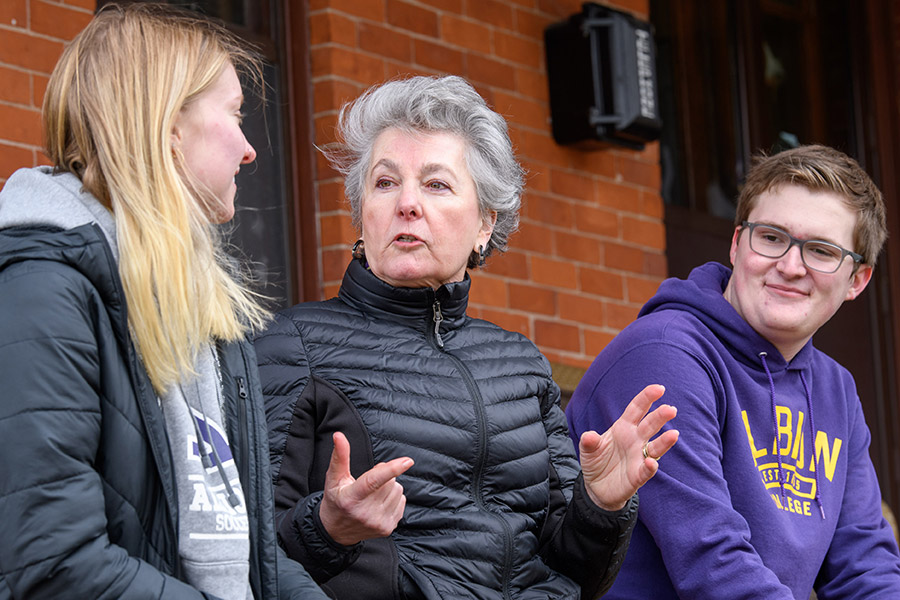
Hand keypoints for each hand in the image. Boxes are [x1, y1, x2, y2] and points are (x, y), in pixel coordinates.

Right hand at [318, 431, 413, 545]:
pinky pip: (402, 501)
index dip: (391, 470)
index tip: (408, 461)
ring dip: (389, 488)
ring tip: (373, 494)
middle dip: (383, 477)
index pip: (373, 481)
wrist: (336, 532)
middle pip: (389, 482)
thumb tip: (339, 435)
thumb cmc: (335, 500)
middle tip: (369, 483)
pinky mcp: (387, 529)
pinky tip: (379, 504)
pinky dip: (393, 498)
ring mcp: (378, 523)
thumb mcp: (333, 479)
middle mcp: (365, 513)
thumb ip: (339, 456)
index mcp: (351, 498)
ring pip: (398, 490)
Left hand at [579, 384, 678, 510]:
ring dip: (665, 441)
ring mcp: (638, 457)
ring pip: (655, 447)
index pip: (637, 409)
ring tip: (674, 434)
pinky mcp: (638, 476)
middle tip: (671, 409)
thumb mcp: (588, 449)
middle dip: (660, 416)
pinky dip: (650, 466)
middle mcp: (635, 440)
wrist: (596, 487)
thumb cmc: (596, 461)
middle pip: (650, 425)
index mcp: (623, 427)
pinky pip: (646, 470)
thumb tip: (589, 436)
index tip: (659, 389)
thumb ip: (589, 441)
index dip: (647, 398)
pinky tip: (651, 462)